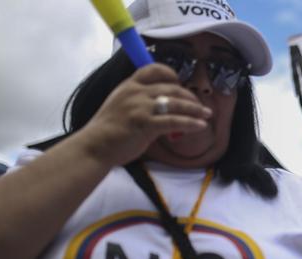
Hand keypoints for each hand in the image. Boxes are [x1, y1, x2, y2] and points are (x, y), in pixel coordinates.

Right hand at [78, 64, 211, 166]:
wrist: (95, 146)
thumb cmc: (108, 130)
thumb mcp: (121, 106)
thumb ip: (140, 102)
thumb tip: (162, 107)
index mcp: (129, 85)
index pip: (153, 69)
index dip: (171, 74)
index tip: (180, 83)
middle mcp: (136, 92)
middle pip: (171, 88)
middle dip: (189, 97)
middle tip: (200, 106)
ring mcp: (140, 107)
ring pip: (176, 103)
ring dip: (195, 109)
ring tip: (207, 114)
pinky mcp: (145, 124)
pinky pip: (174, 121)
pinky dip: (190, 123)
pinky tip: (200, 126)